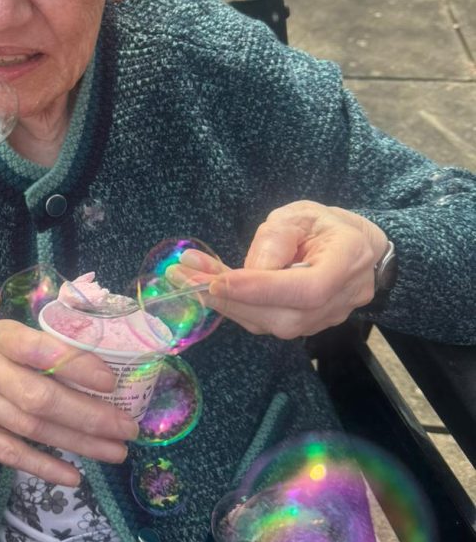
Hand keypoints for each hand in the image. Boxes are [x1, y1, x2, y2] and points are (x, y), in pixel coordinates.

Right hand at [0, 320, 138, 485]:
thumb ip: (50, 347)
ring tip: (115, 451)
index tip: (110, 382)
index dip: (76, 365)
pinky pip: (11, 454)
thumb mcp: (14, 335)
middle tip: (126, 427)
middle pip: (40, 398)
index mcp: (0, 337)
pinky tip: (74, 475)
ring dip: (79, 444)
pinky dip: (45, 466)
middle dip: (89, 416)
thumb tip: (109, 369)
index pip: (40, 349)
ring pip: (33, 429)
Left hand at [179, 201, 388, 338]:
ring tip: (187, 278)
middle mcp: (340, 298)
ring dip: (224, 302)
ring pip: (270, 323)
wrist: (358, 251)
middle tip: (183, 275)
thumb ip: (277, 237)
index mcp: (348, 260)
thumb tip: (248, 271)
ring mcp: (325, 319)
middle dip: (228, 297)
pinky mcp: (305, 327)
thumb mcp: (301, 214)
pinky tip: (208, 287)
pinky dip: (234, 307)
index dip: (262, 289)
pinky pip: (266, 323)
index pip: (307, 288)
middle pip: (284, 315)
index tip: (217, 280)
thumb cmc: (326, 226)